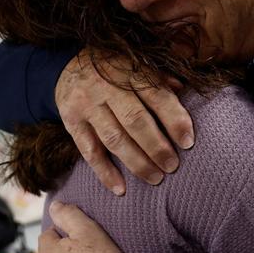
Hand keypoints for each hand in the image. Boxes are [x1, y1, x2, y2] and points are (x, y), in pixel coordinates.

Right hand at [55, 49, 194, 195]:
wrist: (65, 64)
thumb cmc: (113, 69)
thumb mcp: (135, 65)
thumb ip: (158, 80)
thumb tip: (184, 91)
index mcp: (128, 72)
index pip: (156, 96)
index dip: (174, 119)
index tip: (188, 142)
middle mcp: (106, 87)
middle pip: (135, 121)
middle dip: (157, 147)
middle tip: (172, 166)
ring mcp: (87, 105)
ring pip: (114, 138)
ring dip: (137, 162)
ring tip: (155, 178)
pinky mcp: (71, 122)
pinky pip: (89, 151)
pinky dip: (105, 172)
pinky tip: (120, 189)